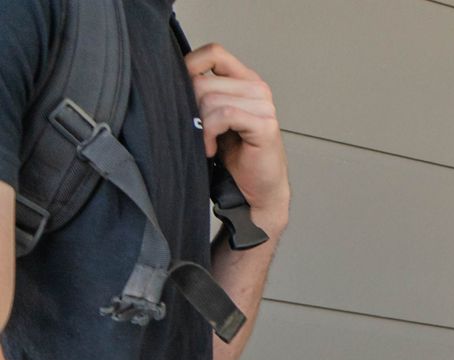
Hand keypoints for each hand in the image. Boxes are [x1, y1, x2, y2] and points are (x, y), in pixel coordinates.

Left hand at [185, 44, 289, 234]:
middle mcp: (257, 89)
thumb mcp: (213, 117)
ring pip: (211, 98)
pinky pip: (224, 115)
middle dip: (191, 107)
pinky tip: (211, 148)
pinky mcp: (264, 125)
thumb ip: (202, 93)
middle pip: (205, 80)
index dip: (191, 66)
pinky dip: (210, 133)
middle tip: (195, 130)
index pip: (214, 52)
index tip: (181, 93)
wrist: (257, 191)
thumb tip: (169, 77)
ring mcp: (264, 106)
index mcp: (246, 81)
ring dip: (200, 125)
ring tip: (205, 143)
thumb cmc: (236, 157)